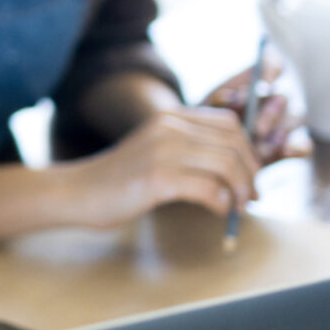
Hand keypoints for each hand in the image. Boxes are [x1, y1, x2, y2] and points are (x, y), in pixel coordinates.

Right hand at [69, 106, 260, 227]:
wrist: (78, 191)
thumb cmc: (120, 178)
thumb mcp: (156, 149)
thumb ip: (188, 148)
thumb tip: (239, 167)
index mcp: (169, 117)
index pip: (230, 124)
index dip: (249, 152)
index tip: (250, 177)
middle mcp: (168, 127)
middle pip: (234, 144)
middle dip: (251, 174)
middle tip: (250, 198)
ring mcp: (162, 151)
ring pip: (227, 165)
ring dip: (240, 190)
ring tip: (236, 207)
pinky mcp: (156, 178)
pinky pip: (208, 188)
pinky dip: (221, 203)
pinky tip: (216, 212)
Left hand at [202, 57, 309, 163]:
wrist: (204, 151)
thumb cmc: (205, 121)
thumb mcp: (205, 108)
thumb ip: (217, 100)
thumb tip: (233, 97)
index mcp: (255, 81)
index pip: (271, 65)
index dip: (271, 69)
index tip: (263, 81)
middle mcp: (274, 98)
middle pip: (281, 98)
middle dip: (269, 113)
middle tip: (257, 128)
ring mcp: (285, 122)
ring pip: (295, 119)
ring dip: (280, 132)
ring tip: (263, 147)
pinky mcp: (292, 146)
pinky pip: (304, 145)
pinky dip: (298, 147)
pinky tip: (287, 151)